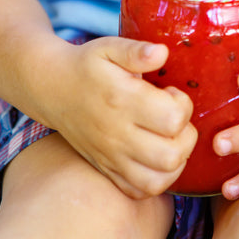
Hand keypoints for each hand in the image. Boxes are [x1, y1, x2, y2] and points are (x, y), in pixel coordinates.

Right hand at [49, 36, 197, 199]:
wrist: (52, 89)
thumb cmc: (87, 66)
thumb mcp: (109, 48)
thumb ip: (136, 50)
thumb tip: (163, 53)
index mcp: (122, 100)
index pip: (173, 118)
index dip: (183, 104)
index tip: (171, 93)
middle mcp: (117, 134)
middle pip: (171, 154)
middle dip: (186, 136)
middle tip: (174, 118)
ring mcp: (111, 156)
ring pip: (159, 180)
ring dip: (176, 161)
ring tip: (170, 138)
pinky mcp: (107, 169)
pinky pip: (139, 191)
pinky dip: (157, 179)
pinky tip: (157, 156)